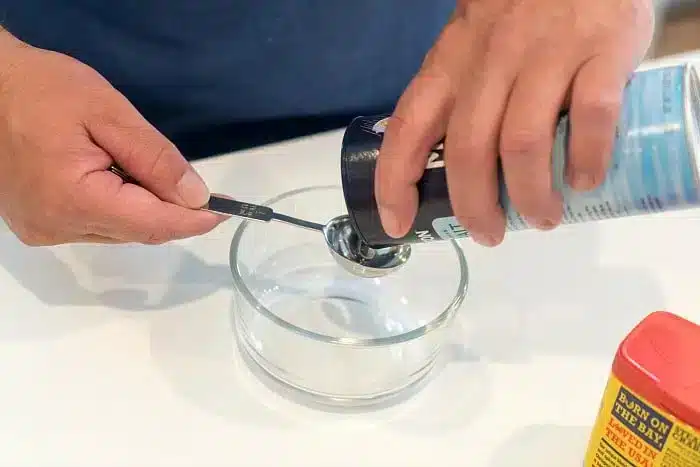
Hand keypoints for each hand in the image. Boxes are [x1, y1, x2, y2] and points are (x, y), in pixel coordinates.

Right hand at [0, 33, 223, 244]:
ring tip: (151, 174)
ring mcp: (45, 230)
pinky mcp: (40, 225)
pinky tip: (121, 180)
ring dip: (146, 209)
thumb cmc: (45, 90)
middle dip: (173, 212)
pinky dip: (120, 208)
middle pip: (137, 231)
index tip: (227, 211)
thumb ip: (155, 159)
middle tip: (203, 192)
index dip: (193, 221)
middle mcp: (57, 227)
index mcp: (73, 200)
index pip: (151, 224)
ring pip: (119, 231)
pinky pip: (97, 225)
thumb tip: (196, 197)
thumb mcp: (109, 114)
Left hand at [374, 0, 653, 245]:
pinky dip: (587, 160)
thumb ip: (462, 90)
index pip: (408, 126)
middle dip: (473, 206)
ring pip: (521, 144)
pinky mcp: (601, 51)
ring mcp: (547, 55)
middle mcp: (491, 60)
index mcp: (451, 61)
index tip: (397, 222)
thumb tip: (455, 163)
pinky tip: (585, 182)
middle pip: (466, 149)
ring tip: (542, 218)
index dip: (394, 181)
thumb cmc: (523, 8)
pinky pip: (591, 117)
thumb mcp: (474, 42)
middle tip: (489, 234)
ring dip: (529, 196)